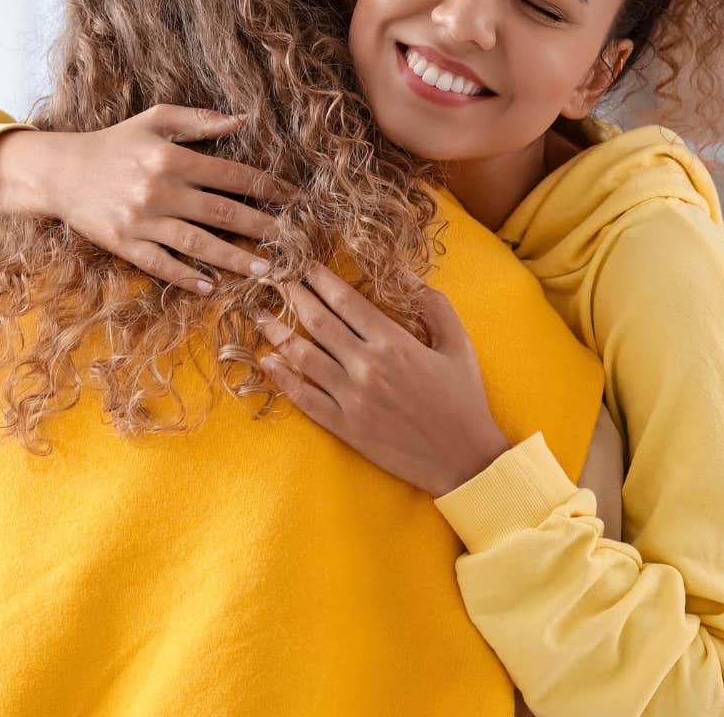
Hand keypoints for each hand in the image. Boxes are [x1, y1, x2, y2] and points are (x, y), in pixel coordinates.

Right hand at [0, 104, 294, 293]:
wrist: (60, 171)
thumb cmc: (114, 143)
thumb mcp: (154, 120)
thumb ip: (199, 120)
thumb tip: (242, 120)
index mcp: (172, 158)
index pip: (232, 175)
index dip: (267, 186)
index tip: (294, 198)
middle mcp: (160, 190)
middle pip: (223, 212)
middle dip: (263, 227)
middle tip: (294, 241)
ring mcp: (142, 220)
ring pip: (199, 244)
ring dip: (236, 259)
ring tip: (267, 270)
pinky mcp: (125, 244)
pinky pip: (161, 264)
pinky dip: (186, 277)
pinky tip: (211, 286)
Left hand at [252, 263, 511, 497]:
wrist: (463, 458)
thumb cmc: (464, 397)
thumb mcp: (458, 343)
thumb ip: (431, 304)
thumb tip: (403, 273)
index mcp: (393, 342)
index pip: (345, 300)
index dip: (319, 278)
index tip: (302, 263)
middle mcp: (366, 366)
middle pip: (317, 322)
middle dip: (292, 295)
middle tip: (272, 278)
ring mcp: (351, 398)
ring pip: (303, 357)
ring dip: (277, 332)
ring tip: (259, 314)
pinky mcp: (343, 426)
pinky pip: (303, 397)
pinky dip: (282, 377)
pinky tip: (267, 361)